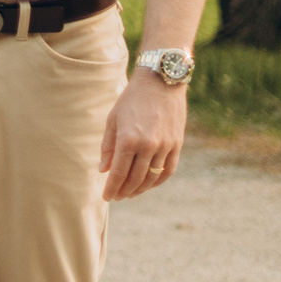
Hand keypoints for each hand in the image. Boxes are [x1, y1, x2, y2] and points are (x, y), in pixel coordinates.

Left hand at [99, 69, 186, 199]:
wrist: (161, 83)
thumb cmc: (131, 100)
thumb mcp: (113, 120)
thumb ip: (108, 147)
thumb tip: (103, 170)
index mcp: (129, 140)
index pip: (119, 173)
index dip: (111, 188)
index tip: (106, 197)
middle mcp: (148, 146)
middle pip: (135, 178)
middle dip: (124, 191)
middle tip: (117, 197)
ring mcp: (165, 146)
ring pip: (152, 177)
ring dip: (140, 189)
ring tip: (130, 193)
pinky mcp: (177, 144)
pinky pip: (168, 170)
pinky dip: (158, 180)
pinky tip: (149, 184)